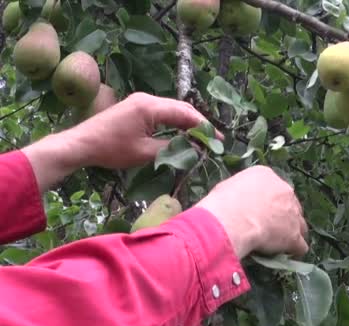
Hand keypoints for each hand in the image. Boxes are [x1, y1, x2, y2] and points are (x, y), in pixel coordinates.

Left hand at [68, 92, 222, 168]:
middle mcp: (147, 99)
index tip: (218, 138)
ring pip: (172, 108)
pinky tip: (181, 132)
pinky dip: (174, 121)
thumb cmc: (111, 149)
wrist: (80, 144)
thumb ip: (172, 149)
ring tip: (200, 136)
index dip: (203, 126)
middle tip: (212, 138)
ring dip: (187, 121)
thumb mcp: (144, 153)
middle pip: (181, 107)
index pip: (185, 114)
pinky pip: (161, 111)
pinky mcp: (135, 107)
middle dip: (198, 123)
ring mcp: (140, 101)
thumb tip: (194, 149)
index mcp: (150, 107)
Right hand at [197, 166, 308, 258]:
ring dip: (292, 232)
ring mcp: (292, 214)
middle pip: (290, 204)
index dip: (269, 202)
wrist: (231, 219)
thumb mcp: (230, 187)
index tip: (260, 211)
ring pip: (300, 224)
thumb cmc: (224, 202)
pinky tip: (288, 254)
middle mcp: (285, 191)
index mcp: (267, 176)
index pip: (273, 188)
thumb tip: (241, 201)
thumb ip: (242, 192)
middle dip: (283, 216)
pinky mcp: (294, 235)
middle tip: (271, 227)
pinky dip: (295, 250)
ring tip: (282, 243)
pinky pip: (300, 245)